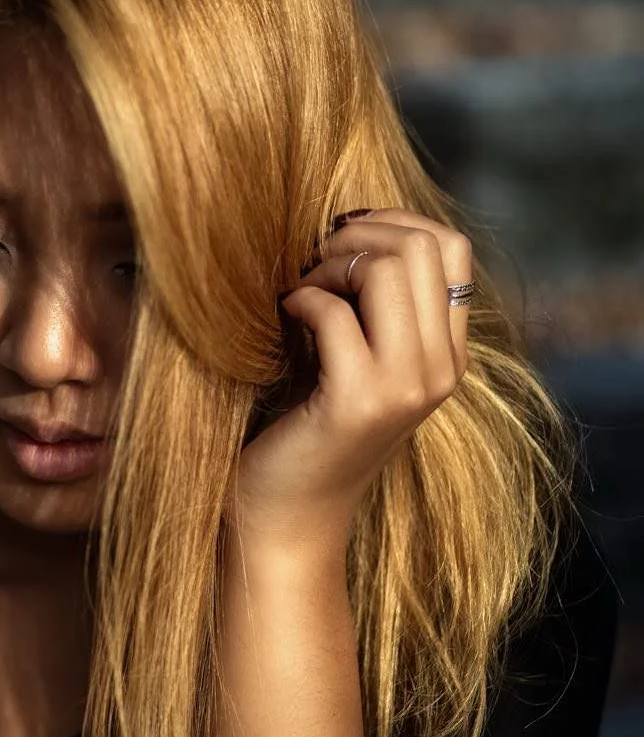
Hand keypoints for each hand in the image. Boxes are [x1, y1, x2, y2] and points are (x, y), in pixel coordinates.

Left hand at [234, 208, 472, 551]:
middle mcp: (440, 368)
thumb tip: (346, 228)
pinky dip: (301, 300)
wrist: (288, 514)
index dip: (393, 222)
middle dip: (356, 237)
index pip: (452, 247)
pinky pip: (334, 313)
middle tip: (313, 262)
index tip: (341, 239)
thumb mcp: (352, 355)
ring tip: (299, 291)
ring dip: (329, 266)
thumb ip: (371, 304)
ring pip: (387, 271)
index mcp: (446, 352)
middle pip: (422, 247)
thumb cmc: (305, 424)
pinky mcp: (358, 401)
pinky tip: (283, 318)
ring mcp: (405, 386)